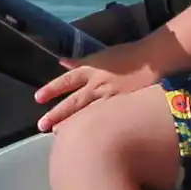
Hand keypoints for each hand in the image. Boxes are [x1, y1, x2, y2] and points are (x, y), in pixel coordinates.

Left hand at [35, 49, 163, 129]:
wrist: (152, 59)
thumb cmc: (128, 55)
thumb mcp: (100, 55)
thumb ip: (80, 62)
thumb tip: (62, 61)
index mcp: (92, 68)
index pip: (67, 79)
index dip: (52, 88)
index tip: (38, 98)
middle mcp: (97, 84)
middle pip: (73, 101)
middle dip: (56, 113)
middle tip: (41, 125)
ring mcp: (110, 96)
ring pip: (86, 112)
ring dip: (71, 123)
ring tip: (57, 133)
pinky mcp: (121, 105)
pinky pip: (103, 116)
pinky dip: (93, 124)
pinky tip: (86, 134)